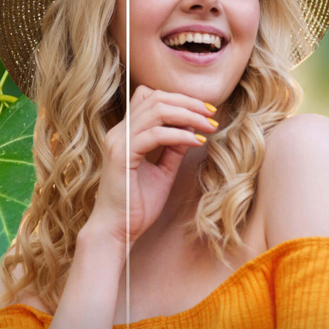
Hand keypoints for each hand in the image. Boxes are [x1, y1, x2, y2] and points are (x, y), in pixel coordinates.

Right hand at [84, 86, 217, 250]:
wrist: (117, 231)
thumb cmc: (137, 205)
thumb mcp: (162, 172)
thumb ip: (173, 149)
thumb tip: (192, 129)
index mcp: (125, 132)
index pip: (150, 97)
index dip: (179, 99)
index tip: (205, 111)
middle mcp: (119, 132)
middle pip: (155, 97)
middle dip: (188, 102)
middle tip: (212, 114)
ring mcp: (118, 141)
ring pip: (156, 110)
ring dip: (188, 115)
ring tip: (209, 126)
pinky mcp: (121, 155)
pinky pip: (155, 134)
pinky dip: (179, 135)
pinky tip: (196, 142)